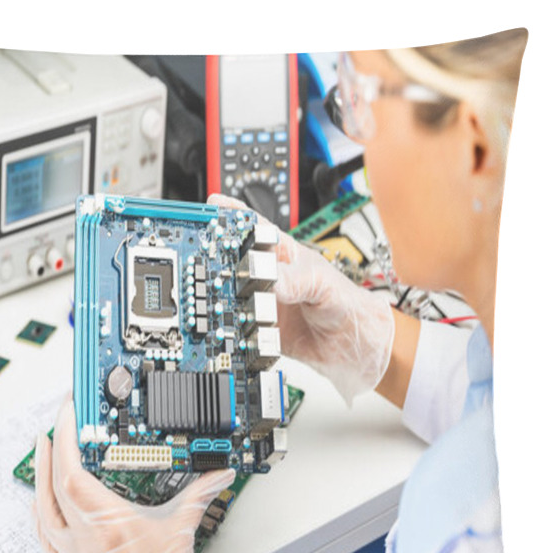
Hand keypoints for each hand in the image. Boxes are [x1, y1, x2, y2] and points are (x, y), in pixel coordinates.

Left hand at [33, 397, 235, 552]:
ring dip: (40, 476)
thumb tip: (217, 475)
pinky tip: (40, 503)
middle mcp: (84, 538)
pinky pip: (44, 538)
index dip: (67, 438)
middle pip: (54, 485)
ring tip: (43, 450)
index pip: (73, 472)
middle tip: (57, 422)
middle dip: (52, 448)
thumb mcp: (182, 534)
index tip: (69, 413)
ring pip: (43, 509)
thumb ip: (199, 496)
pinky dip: (39, 514)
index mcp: (108, 523)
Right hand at [207, 193, 394, 404]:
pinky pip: (237, 327)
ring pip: (230, 294)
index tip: (209, 206)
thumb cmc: (347, 304)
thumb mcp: (323, 284)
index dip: (230, 214)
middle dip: (214, 258)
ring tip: (209, 295)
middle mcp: (269, 277)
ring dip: (218, 296)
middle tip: (199, 258)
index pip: (254, 227)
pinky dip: (228, 328)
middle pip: (232, 261)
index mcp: (284, 255)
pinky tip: (223, 327)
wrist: (354, 346)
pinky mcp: (259, 329)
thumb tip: (266, 276)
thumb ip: (296, 279)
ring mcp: (262, 302)